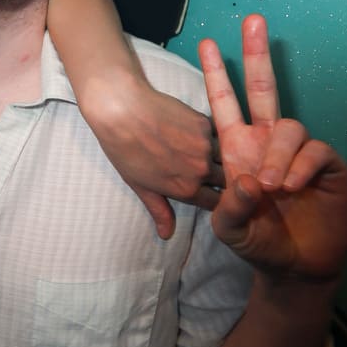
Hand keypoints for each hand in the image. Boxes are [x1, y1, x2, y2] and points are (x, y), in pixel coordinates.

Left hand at [84, 76, 221, 239]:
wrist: (121, 110)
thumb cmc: (124, 149)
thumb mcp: (139, 185)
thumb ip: (159, 210)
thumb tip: (166, 235)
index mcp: (186, 189)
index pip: (216, 203)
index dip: (214, 198)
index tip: (211, 192)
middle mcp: (201, 171)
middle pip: (225, 180)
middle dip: (220, 178)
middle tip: (210, 169)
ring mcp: (205, 146)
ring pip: (224, 156)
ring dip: (218, 156)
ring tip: (202, 149)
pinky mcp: (205, 123)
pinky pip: (216, 133)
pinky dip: (209, 135)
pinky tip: (192, 130)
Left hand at [198, 14, 346, 280]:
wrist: (296, 265)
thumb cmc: (258, 241)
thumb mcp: (230, 229)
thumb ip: (227, 208)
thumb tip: (245, 181)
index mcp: (238, 149)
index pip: (224, 105)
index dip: (216, 75)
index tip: (207, 43)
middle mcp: (266, 142)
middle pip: (262, 88)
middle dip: (257, 53)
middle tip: (252, 21)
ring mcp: (296, 151)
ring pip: (289, 126)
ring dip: (277, 153)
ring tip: (272, 184)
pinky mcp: (325, 164)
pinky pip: (314, 151)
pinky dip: (300, 167)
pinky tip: (292, 185)